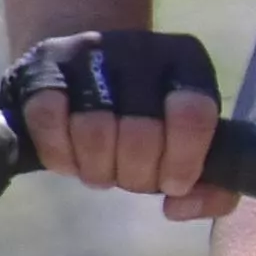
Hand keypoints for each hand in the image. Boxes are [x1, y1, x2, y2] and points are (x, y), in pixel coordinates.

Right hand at [8, 30, 233, 219]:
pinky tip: (71, 156)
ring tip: (102, 168)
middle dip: (137, 176)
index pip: (194, 115)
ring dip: (98, 170)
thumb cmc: (150, 117)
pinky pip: (48, 121)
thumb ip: (212, 188)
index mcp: (187, 62)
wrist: (86, 67)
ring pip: (93, 132)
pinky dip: (60, 155)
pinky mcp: (43, 68)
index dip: (183, 162)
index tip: (172, 183)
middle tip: (132, 176)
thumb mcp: (192, 142)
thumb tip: (178, 206)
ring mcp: (87, 53)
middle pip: (141, 134)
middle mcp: (140, 49)